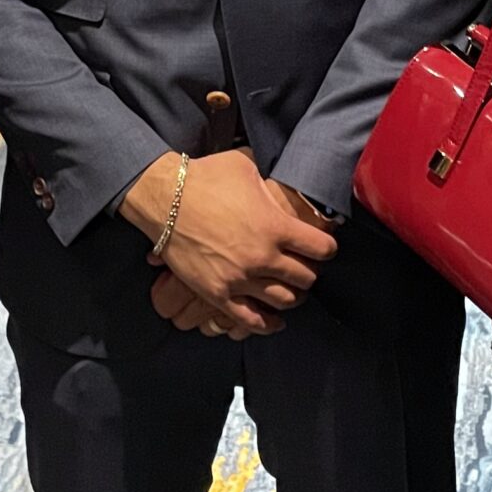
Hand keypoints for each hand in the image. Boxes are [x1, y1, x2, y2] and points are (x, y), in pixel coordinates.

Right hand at [122, 148, 335, 336]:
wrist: (165, 198)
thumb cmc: (206, 178)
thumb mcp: (246, 167)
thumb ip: (270, 183)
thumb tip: (282, 185)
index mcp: (275, 226)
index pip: (321, 248)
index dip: (327, 248)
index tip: (323, 247)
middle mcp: (263, 257)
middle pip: (305, 278)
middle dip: (310, 273)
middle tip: (306, 267)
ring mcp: (240, 279)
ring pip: (284, 301)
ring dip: (293, 297)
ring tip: (291, 290)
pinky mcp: (218, 294)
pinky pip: (250, 320)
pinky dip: (267, 324)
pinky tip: (275, 321)